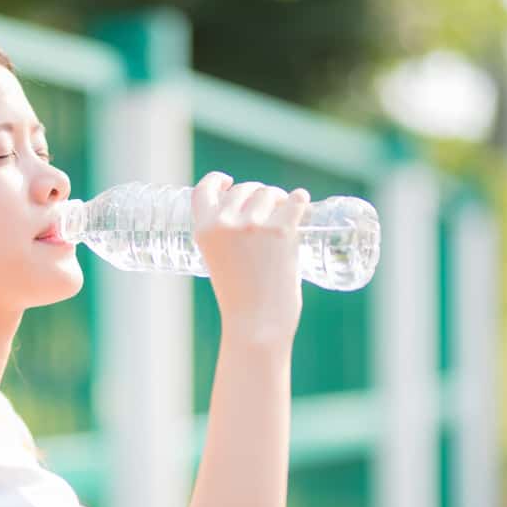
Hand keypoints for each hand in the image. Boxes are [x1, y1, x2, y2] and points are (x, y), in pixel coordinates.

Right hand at [191, 171, 310, 346]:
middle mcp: (226, 222)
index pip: (205, 190)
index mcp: (204, 230)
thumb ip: (226, 240)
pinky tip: (301, 201)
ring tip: (284, 213)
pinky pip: (295, 201)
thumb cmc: (240, 302)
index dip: (217, 181)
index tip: (229, 182)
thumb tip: (250, 218)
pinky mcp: (281, 231)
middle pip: (244, 189)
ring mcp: (254, 225)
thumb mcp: (218, 264)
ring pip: (269, 193)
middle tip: (269, 209)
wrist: (257, 325)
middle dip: (257, 194)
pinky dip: (300, 199)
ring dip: (278, 198)